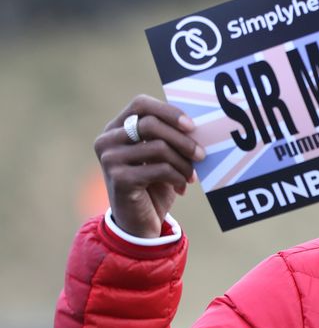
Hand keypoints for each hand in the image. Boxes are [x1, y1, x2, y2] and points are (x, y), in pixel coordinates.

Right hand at [94, 95, 205, 237]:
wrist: (139, 223)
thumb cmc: (154, 184)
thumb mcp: (160, 156)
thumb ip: (169, 136)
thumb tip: (195, 124)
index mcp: (116, 128)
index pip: (140, 104)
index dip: (168, 111)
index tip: (192, 126)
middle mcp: (107, 140)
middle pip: (151, 124)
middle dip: (182, 140)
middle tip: (201, 155)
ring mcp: (110, 159)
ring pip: (159, 147)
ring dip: (183, 163)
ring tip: (191, 175)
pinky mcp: (120, 179)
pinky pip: (160, 169)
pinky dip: (178, 177)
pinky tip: (182, 187)